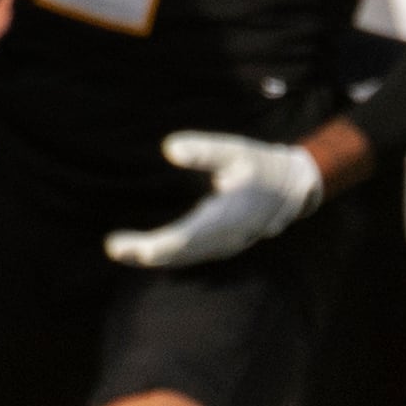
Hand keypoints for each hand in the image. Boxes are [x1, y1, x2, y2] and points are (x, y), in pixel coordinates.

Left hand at [106, 131, 323, 266]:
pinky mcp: (219, 244)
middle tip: (114, 247)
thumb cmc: (260, 166)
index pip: (188, 238)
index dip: (159, 246)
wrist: (291, 189)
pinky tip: (143, 251)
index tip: (136, 248)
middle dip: (146, 253)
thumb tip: (169, 148)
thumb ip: (205, 150)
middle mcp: (225, 238)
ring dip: (151, 256)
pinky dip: (166, 254)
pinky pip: (188, 254)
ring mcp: (223, 244)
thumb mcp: (236, 151)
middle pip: (180, 252)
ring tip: (121, 250)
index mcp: (228, 218)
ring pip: (183, 257)